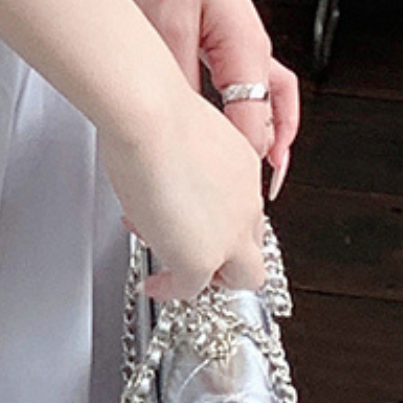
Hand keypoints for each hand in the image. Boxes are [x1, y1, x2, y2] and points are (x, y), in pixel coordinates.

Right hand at [99, 75, 267, 301]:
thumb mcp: (184, 136)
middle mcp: (245, 203)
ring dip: (206, 275)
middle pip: (252, 247)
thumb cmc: (156, 112)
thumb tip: (164, 172)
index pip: (243, 210)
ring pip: (240, 276)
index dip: (217, 221)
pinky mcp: (201, 259)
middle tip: (187, 249)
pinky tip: (153, 285)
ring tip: (168, 265)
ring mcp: (229, 234)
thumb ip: (187, 164)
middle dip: (222, 256)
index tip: (196, 221)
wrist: (150, 115)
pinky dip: (170, 290)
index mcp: (244, 170)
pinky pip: (190, 290)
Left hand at [114, 0, 299, 198]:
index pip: (255, 126)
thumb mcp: (164, 27)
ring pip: (265, 101)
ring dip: (265, 136)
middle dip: (264, 159)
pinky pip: (245, 83)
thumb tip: (175, 127)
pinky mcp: (222, 34)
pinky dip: (247, 110)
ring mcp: (240, 41)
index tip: (229, 196)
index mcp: (246, 50)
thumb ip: (176, 80)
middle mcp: (251, 48)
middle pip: (270, 117)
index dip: (243, 166)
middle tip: (258, 198)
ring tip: (263, 171)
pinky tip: (228, 124)